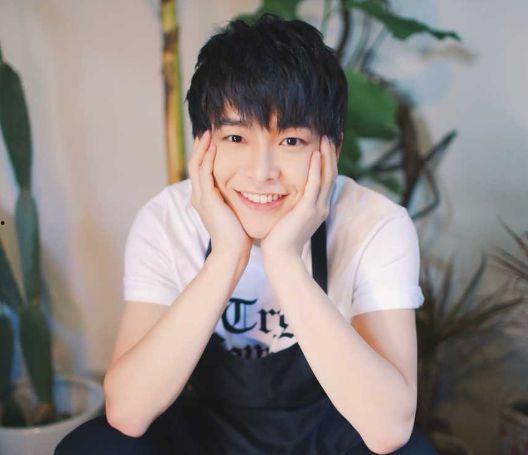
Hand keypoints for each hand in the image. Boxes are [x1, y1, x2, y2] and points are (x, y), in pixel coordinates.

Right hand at [187, 130, 252, 261]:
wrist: (232, 252)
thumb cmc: (238, 236)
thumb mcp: (236, 213)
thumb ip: (236, 200)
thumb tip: (250, 191)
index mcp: (205, 199)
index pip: (201, 171)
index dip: (205, 155)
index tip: (212, 141)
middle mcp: (199, 196)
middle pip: (194, 164)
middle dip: (200, 147)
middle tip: (207, 131)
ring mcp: (200, 198)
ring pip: (196, 165)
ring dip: (202, 148)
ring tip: (208, 133)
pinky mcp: (207, 199)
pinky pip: (204, 172)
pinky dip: (207, 158)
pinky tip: (213, 146)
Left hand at [260, 135, 337, 260]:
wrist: (280, 258)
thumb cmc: (279, 240)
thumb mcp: (289, 218)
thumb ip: (291, 204)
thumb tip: (282, 193)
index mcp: (317, 207)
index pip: (325, 179)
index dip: (328, 161)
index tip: (327, 145)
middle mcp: (321, 206)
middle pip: (330, 174)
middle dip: (331, 154)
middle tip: (330, 135)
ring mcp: (317, 208)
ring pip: (326, 176)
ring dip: (326, 156)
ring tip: (325, 138)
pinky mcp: (308, 210)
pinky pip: (314, 184)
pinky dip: (316, 169)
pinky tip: (316, 154)